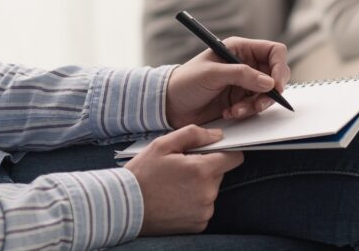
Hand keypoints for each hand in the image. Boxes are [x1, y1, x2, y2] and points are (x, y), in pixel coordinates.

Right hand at [124, 125, 243, 234]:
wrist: (125, 207)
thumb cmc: (142, 173)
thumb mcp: (163, 144)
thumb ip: (194, 134)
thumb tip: (217, 135)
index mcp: (201, 170)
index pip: (234, 158)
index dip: (225, 151)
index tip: (212, 151)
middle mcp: (207, 193)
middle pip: (220, 173)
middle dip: (206, 168)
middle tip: (181, 168)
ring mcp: (204, 211)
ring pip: (211, 190)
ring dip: (200, 185)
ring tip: (175, 185)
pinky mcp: (199, 225)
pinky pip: (204, 207)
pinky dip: (194, 202)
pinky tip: (175, 199)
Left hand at [165, 37, 290, 127]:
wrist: (170, 105)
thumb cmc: (186, 81)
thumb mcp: (212, 74)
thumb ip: (241, 75)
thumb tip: (269, 82)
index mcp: (240, 49)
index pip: (273, 51)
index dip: (280, 67)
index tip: (277, 85)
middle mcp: (246, 64)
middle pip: (276, 75)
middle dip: (270, 92)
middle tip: (258, 103)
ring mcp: (244, 84)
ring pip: (268, 94)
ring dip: (255, 105)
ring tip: (236, 111)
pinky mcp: (241, 100)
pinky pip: (256, 107)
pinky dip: (247, 112)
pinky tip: (231, 113)